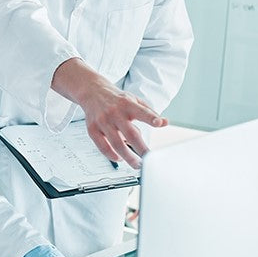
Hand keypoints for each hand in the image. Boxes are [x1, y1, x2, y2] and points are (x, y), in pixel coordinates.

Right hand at [52, 58, 166, 168]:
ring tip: (136, 164)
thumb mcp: (134, 100)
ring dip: (128, 157)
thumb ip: (149, 112)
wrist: (92, 92)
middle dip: (141, 149)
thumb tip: (164, 122)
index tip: (159, 123)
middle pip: (130, 134)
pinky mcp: (92, 129)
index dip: (151, 118)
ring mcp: (102, 121)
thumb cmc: (116, 99)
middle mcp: (114, 113)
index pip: (141, 111)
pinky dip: (111, 155)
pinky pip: (102, 146)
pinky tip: (119, 158)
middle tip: (148, 159)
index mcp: (127, 104)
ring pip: (116, 144)